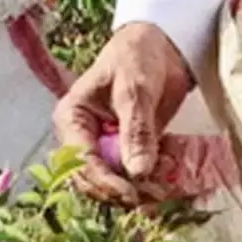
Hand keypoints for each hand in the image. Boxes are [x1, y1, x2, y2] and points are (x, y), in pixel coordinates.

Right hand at [52, 22, 193, 205]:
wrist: (161, 45)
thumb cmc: (137, 57)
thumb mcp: (135, 89)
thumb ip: (136, 130)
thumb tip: (137, 172)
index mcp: (72, 118)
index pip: (80, 161)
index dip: (104, 182)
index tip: (132, 194)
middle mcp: (83, 137)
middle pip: (93, 180)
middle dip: (121, 191)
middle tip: (154, 196)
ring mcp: (106, 146)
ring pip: (114, 183)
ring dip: (139, 191)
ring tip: (165, 187)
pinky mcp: (128, 150)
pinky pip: (135, 175)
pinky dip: (151, 180)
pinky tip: (169, 173)